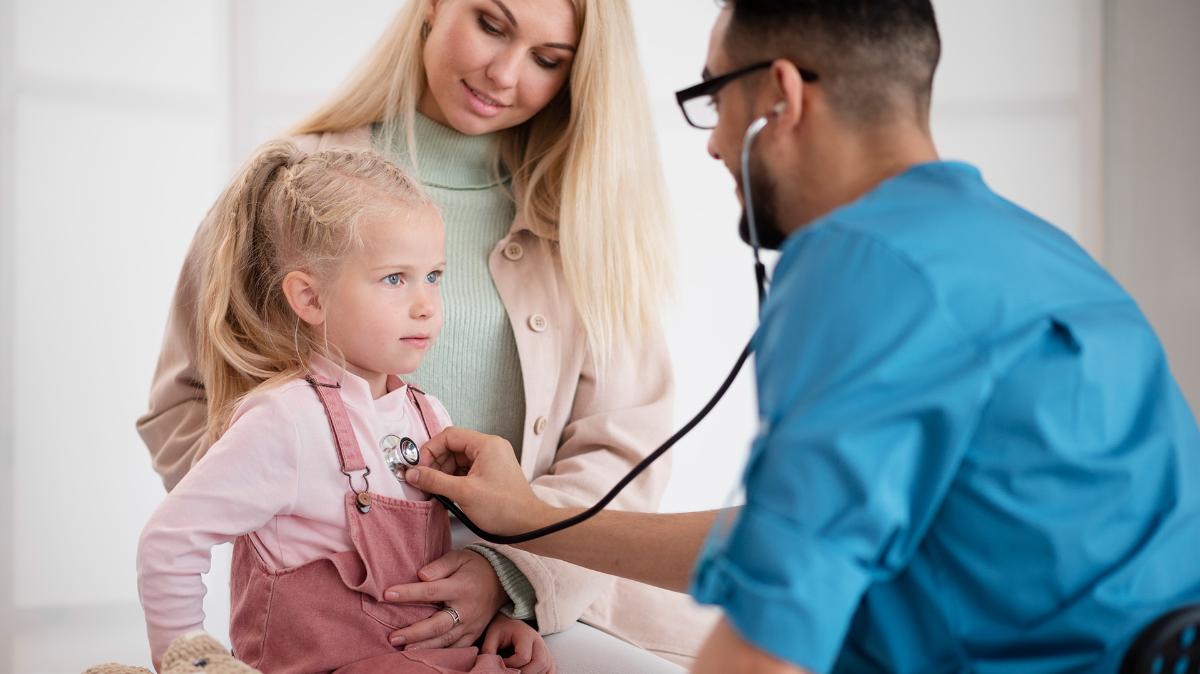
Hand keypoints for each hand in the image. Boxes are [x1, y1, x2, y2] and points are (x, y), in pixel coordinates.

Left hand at [384, 549, 506, 648]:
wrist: (503, 580)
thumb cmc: (475, 567)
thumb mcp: (459, 557)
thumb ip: (440, 565)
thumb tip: (421, 575)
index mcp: (460, 587)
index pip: (430, 591)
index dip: (408, 593)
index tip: (386, 594)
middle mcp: (466, 609)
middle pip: (437, 624)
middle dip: (414, 633)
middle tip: (393, 637)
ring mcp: (471, 624)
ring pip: (446, 640)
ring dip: (425, 647)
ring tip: (405, 651)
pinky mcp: (474, 634)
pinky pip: (457, 648)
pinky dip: (441, 653)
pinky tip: (425, 655)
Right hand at [408, 428, 556, 535]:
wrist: (528, 526)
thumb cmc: (503, 508)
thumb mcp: (463, 493)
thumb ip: (434, 480)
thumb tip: (412, 473)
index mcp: (487, 444)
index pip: (449, 436)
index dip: (430, 450)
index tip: (418, 467)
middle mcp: (490, 448)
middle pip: (453, 447)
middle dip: (436, 463)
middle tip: (423, 481)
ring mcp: (492, 461)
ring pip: (458, 460)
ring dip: (443, 473)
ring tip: (434, 490)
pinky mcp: (491, 474)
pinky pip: (466, 470)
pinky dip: (453, 479)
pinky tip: (445, 493)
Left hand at [482, 614, 555, 673]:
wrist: (511, 622)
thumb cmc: (501, 629)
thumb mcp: (492, 636)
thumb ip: (488, 650)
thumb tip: (486, 667)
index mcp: (526, 634)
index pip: (523, 656)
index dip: (510, 664)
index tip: (499, 663)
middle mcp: (539, 642)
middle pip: (540, 663)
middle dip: (525, 673)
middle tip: (511, 673)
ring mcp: (546, 650)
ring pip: (546, 668)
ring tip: (517, 673)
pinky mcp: (549, 658)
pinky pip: (551, 670)